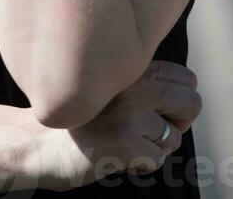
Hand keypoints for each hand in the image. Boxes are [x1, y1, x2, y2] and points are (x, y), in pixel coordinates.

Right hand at [26, 59, 201, 191]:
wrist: (40, 141)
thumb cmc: (80, 118)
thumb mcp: (109, 87)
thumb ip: (142, 83)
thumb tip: (186, 97)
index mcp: (132, 67)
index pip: (187, 79)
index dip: (179, 100)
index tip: (157, 111)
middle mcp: (135, 84)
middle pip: (192, 103)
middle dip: (178, 123)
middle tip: (150, 131)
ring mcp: (132, 113)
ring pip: (173, 138)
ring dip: (153, 148)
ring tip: (121, 140)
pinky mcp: (127, 142)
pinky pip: (156, 161)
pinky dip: (139, 164)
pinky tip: (114, 154)